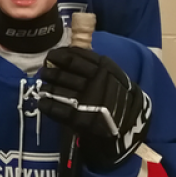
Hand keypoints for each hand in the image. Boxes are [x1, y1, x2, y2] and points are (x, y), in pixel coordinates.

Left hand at [38, 47, 151, 168]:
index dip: (57, 56)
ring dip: (46, 88)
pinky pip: (55, 109)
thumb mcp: (111, 72)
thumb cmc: (117, 93)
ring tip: (44, 87)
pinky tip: (44, 102)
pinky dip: (46, 104)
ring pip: (56, 90)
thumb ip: (91, 62)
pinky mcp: (80, 119)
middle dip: (49, 73)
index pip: (72, 58)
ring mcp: (87, 101)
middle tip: (44, 73)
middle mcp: (94, 83)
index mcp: (103, 68)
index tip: (51, 56)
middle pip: (61, 74)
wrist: (131, 122)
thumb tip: (63, 54)